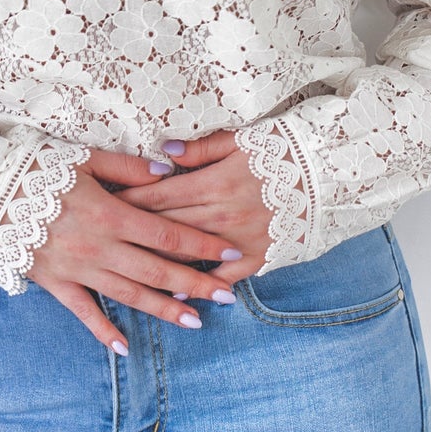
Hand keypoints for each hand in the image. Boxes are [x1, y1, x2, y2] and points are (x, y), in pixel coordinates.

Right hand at [28, 148, 244, 352]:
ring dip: (163, 310)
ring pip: (128, 295)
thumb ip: (129, 168)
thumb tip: (169, 172)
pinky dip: (103, 331)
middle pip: (157, 270)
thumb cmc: (36, 169)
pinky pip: (82, 312)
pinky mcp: (54, 283)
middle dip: (196, 284)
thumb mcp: (85, 158)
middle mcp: (99, 247)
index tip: (231, 251)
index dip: (202, 245)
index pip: (168, 234)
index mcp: (110, 214)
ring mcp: (77, 269)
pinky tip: (124, 348)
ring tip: (195, 323)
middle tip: (228, 297)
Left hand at [111, 131, 270, 277]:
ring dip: (155, 261)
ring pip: (186, 254)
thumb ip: (201, 148)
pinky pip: (222, 276)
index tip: (101, 206)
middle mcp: (220, 215)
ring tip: (124, 267)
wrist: (330, 175)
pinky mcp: (257, 257)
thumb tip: (166, 152)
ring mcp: (238, 239)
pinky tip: (176, 292)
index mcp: (213, 183)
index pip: (157, 196)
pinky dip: (199, 284)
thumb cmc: (284, 150)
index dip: (126, 202)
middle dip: (130, 232)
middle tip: (100, 237)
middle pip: (163, 226)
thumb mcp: (242, 139)